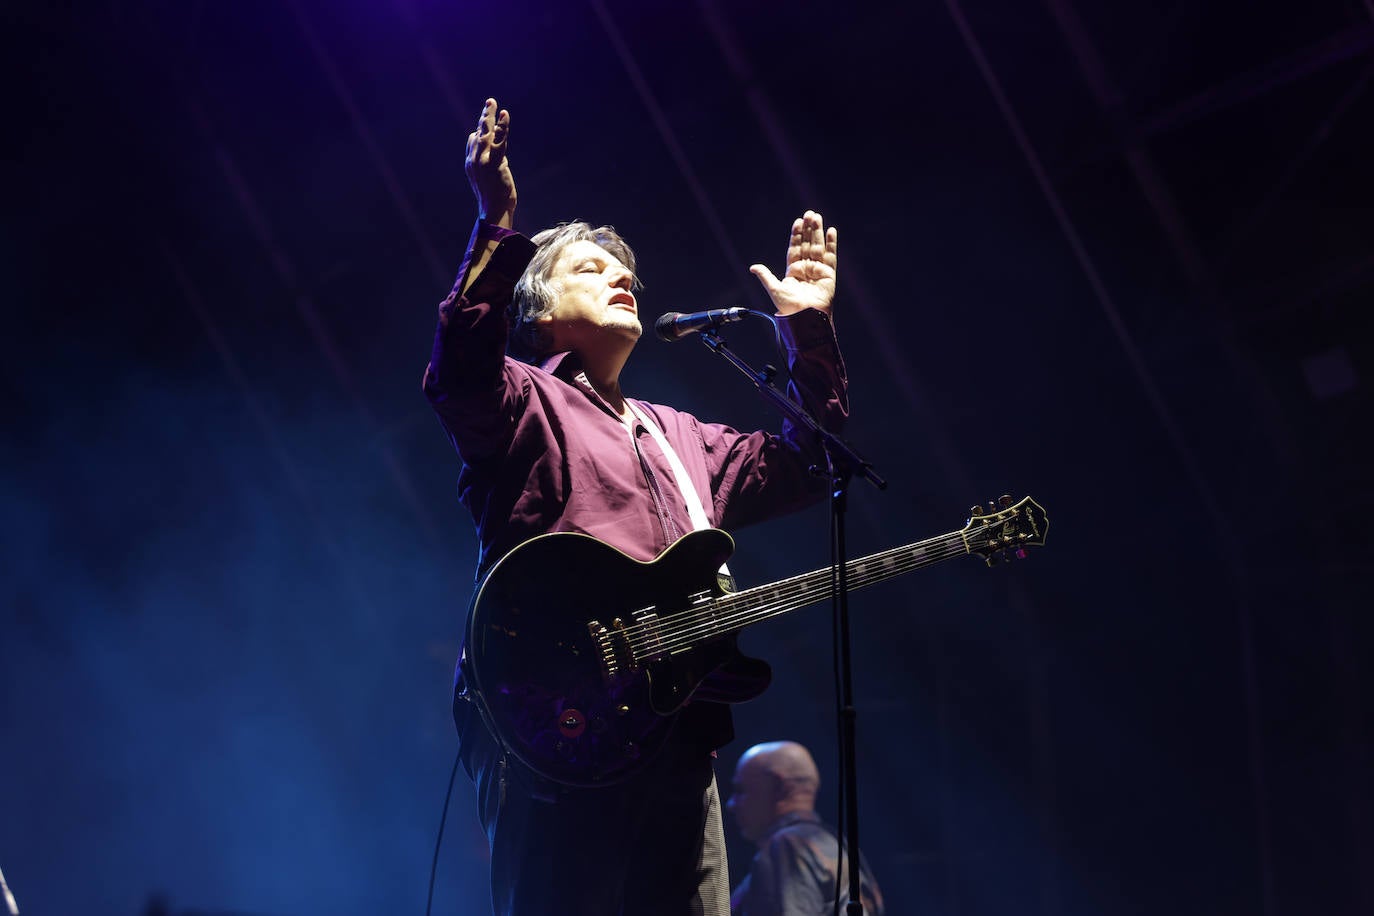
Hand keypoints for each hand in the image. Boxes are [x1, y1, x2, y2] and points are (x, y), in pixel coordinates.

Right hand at [465, 98, 516, 226]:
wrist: (493, 211)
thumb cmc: (495, 200)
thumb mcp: (491, 180)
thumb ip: (495, 166)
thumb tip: (502, 160)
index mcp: (471, 164)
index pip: (473, 141)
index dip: (480, 131)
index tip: (487, 121)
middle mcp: (473, 159)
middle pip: (477, 133)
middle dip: (483, 117)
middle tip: (489, 102)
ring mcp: (482, 160)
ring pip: (486, 133)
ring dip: (489, 115)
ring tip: (492, 102)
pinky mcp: (493, 162)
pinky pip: (499, 139)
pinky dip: (502, 126)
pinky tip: (504, 114)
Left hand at [749, 210, 836, 315]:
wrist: (805, 317)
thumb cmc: (790, 308)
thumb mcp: (774, 289)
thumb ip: (765, 276)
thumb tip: (753, 267)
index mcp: (793, 271)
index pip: (795, 248)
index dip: (796, 235)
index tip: (797, 222)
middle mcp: (806, 269)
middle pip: (807, 244)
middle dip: (808, 229)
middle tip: (809, 214)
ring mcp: (818, 270)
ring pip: (818, 246)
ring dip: (818, 232)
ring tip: (817, 217)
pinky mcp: (829, 274)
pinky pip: (831, 256)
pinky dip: (831, 243)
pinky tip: (831, 230)